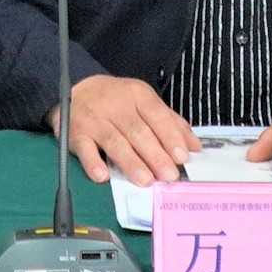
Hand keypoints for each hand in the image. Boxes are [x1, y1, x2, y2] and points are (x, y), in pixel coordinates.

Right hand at [56, 75, 198, 186]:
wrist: (76, 90)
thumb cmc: (117, 101)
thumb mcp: (144, 101)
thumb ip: (170, 122)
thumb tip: (194, 147)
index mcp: (136, 94)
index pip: (156, 115)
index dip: (170, 136)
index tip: (182, 157)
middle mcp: (115, 105)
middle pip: (138, 131)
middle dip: (155, 155)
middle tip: (169, 175)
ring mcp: (94, 119)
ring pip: (115, 142)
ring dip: (131, 162)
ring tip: (145, 180)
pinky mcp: (76, 133)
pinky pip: (84, 149)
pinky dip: (93, 162)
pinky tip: (103, 176)